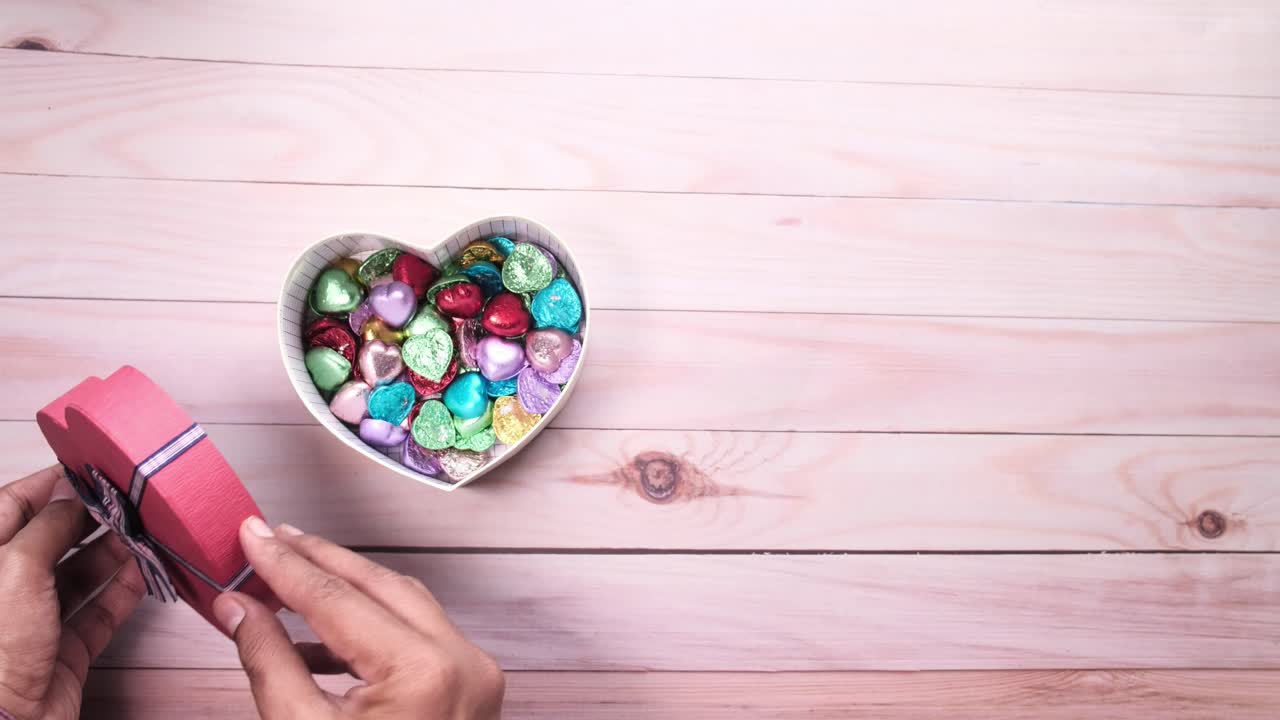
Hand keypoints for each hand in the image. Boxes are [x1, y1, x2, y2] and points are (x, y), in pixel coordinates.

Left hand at [0, 466, 143, 719]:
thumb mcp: (16, 568)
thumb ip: (48, 525)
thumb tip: (69, 494)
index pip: (11, 506)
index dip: (49, 486)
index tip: (87, 468)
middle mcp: (3, 589)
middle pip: (50, 540)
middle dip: (89, 520)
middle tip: (126, 502)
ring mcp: (33, 622)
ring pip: (79, 575)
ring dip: (113, 554)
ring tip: (144, 534)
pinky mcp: (62, 651)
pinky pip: (98, 613)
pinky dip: (123, 592)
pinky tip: (144, 574)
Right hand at [213, 518, 504, 718]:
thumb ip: (268, 661)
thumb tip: (236, 606)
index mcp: (423, 674)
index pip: (339, 600)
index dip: (286, 564)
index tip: (250, 534)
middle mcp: (463, 662)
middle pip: (380, 587)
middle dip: (320, 561)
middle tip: (269, 538)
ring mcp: (477, 675)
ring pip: (405, 604)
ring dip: (346, 589)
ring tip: (288, 575)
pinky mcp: (476, 688)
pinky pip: (420, 637)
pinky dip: (371, 626)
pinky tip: (320, 634)